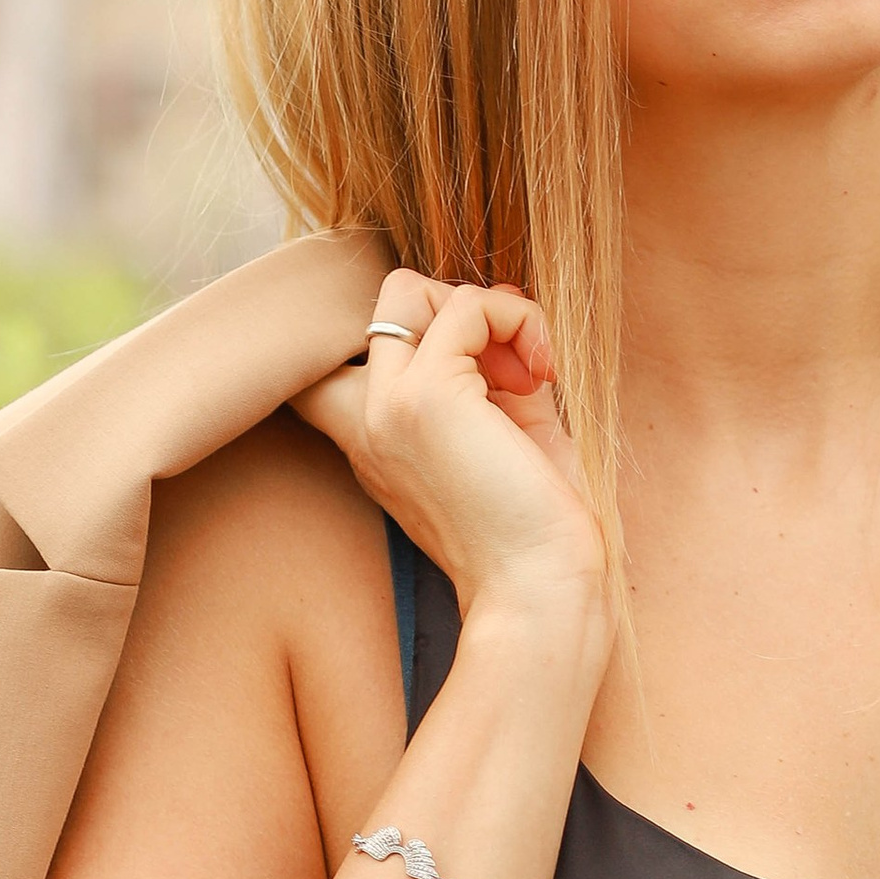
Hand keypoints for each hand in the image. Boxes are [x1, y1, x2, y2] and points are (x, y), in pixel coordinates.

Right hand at [293, 270, 606, 630]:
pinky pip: (467, 306)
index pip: (336, 358)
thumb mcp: (506, 433)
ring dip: (483, 310)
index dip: (411, 332)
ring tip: (526, 370)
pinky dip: (517, 319)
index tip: (482, 362)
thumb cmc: (536, 526)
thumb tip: (498, 300)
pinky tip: (542, 372)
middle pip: (380, 308)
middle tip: (508, 366)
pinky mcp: (426, 397)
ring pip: (405, 290)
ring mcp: (385, 406)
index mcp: (377, 439)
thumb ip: (488, 369)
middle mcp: (365, 421)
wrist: (543, 588)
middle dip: (453, 310)